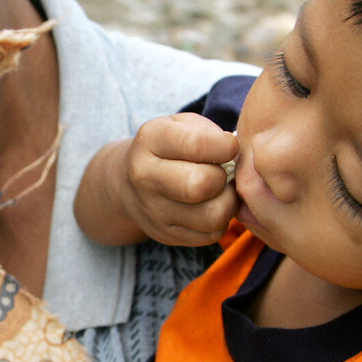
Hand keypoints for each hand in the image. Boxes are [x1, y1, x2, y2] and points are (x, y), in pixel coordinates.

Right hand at [115, 113, 239, 246]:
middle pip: (200, 185)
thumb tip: (234, 154)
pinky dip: (221, 221)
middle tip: (222, 173)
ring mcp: (153, 211)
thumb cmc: (166, 148)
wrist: (127, 184)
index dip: (226, 146)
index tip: (230, 146)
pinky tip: (212, 206)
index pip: (197, 144)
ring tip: (222, 191)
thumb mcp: (180, 125)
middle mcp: (145, 177)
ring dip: (228, 203)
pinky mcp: (165, 235)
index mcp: (150, 140)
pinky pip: (211, 235)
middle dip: (222, 178)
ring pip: (212, 217)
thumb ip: (207, 131)